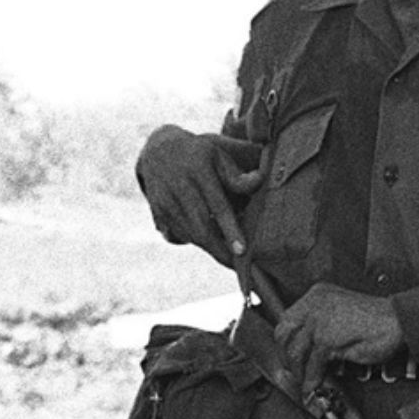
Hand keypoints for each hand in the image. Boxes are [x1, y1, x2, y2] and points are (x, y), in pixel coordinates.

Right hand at [136, 125, 262, 266]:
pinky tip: (212, 244)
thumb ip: (238, 175)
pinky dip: (198, 241)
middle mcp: (179, 187)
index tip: (242, 251)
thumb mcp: (219, 155)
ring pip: (191, 235)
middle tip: (239, 268)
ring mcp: (166, 201)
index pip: (218, 205)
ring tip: (230, 258)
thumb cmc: (200, 154)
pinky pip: (180, 234)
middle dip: (221, 251)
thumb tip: (261, 181)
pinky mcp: (158, 211)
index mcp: (199, 170)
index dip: (230, 230)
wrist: (158, 150)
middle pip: (201, 228)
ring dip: (211, 248)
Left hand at [275, 282, 403, 392]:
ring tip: (305, 381)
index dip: (285, 340)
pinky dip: (313, 378)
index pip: (287, 317)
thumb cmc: (376, 319)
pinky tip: (315, 385)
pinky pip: (313, 364)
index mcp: (318, 294)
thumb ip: (322, 324)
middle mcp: (315, 304)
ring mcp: (320, 321)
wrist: (398, 320)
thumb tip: (307, 347)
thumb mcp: (342, 313)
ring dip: (300, 371)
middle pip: (284, 333)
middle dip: (286, 356)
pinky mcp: (328, 338)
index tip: (288, 353)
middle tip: (293, 370)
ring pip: (296, 351)